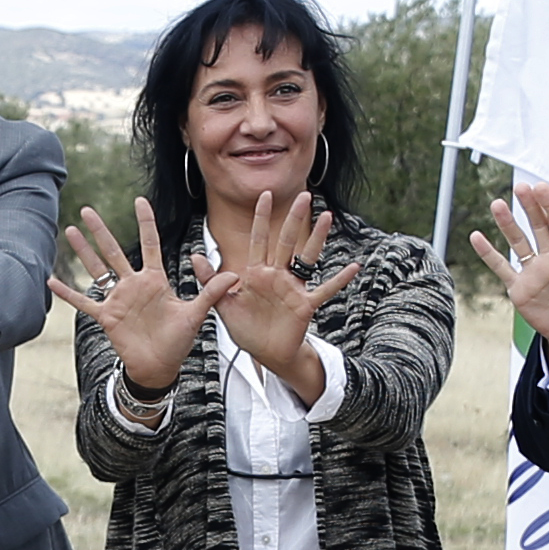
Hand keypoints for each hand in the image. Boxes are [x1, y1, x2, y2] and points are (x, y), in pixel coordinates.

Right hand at [46, 197, 201, 394]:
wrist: (160, 367)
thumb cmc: (178, 341)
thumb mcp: (196, 314)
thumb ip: (211, 293)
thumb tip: (234, 274)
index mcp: (155, 280)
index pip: (150, 244)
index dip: (145, 222)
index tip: (139, 200)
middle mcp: (133, 285)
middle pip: (114, 251)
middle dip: (101, 230)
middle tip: (86, 209)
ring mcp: (117, 299)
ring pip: (96, 269)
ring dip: (82, 252)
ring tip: (69, 231)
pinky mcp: (107, 316)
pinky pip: (84, 302)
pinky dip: (68, 293)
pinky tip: (51, 280)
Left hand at [201, 187, 356, 393]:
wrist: (264, 354)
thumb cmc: (246, 329)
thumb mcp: (223, 304)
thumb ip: (210, 280)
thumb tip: (195, 256)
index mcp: (256, 273)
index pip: (259, 239)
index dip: (261, 217)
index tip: (265, 195)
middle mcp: (276, 276)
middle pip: (286, 241)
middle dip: (294, 218)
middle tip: (304, 196)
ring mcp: (292, 288)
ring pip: (307, 257)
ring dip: (317, 238)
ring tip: (327, 217)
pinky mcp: (304, 304)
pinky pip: (325, 289)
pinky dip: (339, 279)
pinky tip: (353, 267)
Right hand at [466, 175, 548, 368]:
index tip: (541, 187)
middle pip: (538, 226)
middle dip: (529, 207)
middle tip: (521, 186)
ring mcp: (533, 272)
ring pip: (518, 243)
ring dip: (507, 224)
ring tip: (496, 204)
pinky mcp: (520, 289)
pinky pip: (502, 269)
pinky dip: (488, 254)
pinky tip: (476, 237)